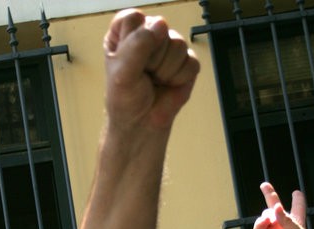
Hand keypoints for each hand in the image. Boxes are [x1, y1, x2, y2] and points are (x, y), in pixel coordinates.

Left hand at [103, 9, 199, 131]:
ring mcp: (170, 48)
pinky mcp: (187, 63)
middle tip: (144, 74)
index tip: (130, 59)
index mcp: (125, 33)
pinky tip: (168, 85)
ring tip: (155, 80)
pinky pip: (191, 62)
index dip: (135, 39)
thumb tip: (160, 25)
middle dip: (152, 58)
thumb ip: (137, 45)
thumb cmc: (126, 99)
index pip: (134, 18)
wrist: (141, 125)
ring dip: (165, 70)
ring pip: (178, 45)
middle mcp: (148, 36)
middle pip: (160, 29)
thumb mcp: (122, 73)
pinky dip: (179, 78)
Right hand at [253, 182, 310, 228]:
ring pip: (267, 214)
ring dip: (269, 213)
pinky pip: (259, 224)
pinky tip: (265, 222)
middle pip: (277, 207)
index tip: (297, 193)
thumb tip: (276, 208)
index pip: (298, 209)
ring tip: (271, 220)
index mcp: (296, 225)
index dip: (298, 200)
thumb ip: (288, 220)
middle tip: (264, 185)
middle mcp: (283, 226)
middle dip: (270, 195)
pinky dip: (261, 221)